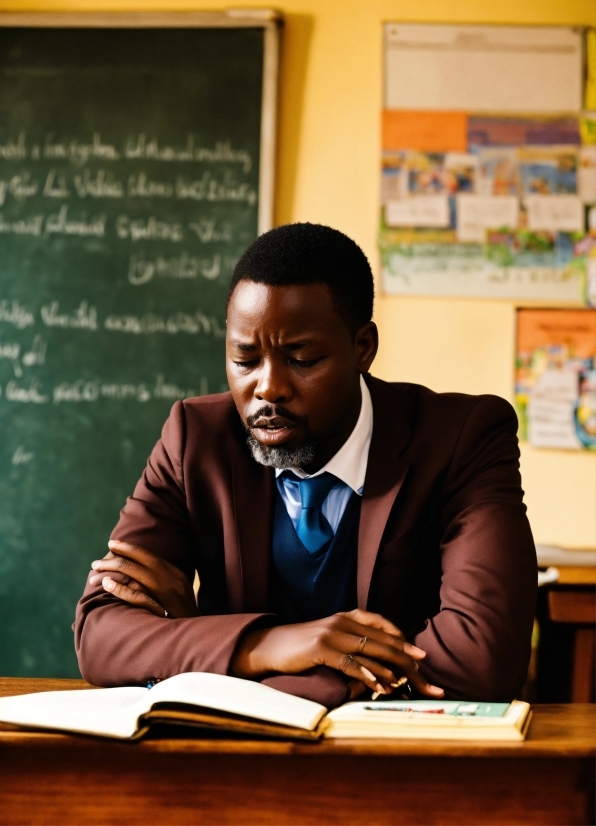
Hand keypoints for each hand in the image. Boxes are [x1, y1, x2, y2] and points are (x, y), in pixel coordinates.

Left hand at [88, 540, 197, 618]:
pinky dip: (120, 587)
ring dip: (111, 571)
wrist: (198, 634)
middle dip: (114, 558)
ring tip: (94, 574)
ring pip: (134, 573)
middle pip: (137, 561)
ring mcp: (166, 593)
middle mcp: (171, 579)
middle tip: (95, 563)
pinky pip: (136, 594)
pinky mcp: (160, 607)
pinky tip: (106, 585)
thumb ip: (164, 579)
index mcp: (174, 573)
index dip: (128, 547)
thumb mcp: (178, 591)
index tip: (112, 544)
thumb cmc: (184, 615)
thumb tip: (140, 570)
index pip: (148, 554)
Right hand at [232, 608, 443, 697]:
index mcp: (347, 616)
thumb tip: (381, 662)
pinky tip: (380, 685)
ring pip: (370, 651)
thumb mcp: (331, 637)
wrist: (270, 646)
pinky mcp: (321, 648)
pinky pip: (351, 663)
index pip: (383, 625)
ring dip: (391, 668)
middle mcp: (343, 621)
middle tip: (424, 672)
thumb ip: (353, 642)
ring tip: (408, 682)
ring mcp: (332, 633)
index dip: (402, 640)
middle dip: (405, 658)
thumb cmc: (303, 646)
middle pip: (382, 640)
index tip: (420, 656)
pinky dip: (368, 675)